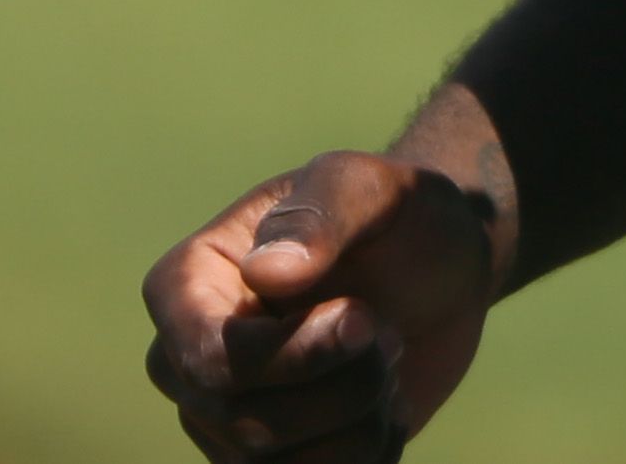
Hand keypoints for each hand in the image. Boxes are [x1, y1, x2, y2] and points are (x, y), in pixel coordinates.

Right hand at [141, 148, 501, 460]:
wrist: (439, 269)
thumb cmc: (393, 215)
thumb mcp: (368, 188)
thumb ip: (321, 214)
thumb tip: (266, 274)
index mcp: (186, 283)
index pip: (211, 358)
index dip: (292, 356)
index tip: (364, 318)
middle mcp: (187, 360)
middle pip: (244, 424)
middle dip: (342, 386)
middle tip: (387, 332)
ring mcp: (223, 418)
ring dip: (361, 418)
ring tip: (386, 362)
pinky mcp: (269, 457)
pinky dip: (369, 448)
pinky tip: (386, 403)